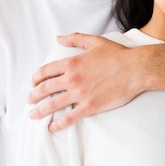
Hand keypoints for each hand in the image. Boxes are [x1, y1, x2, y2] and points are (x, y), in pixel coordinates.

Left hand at [27, 33, 141, 131]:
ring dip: (39, 111)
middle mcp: (72, 78)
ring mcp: (80, 94)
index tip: (33, 83)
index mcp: (71, 62)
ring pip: (52, 104)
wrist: (135, 69)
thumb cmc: (117, 55)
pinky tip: (51, 127)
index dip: (35, 78)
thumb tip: (58, 38)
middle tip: (29, 100)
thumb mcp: (94, 42)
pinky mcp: (89, 107)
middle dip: (33, 95)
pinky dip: (58, 124)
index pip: (45, 71)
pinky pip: (69, 118)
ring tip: (33, 115)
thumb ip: (74, 39)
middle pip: (44, 89)